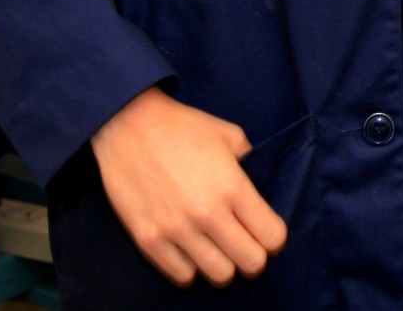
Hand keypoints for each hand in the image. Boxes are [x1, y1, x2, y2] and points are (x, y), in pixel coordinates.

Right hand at [89, 88, 287, 286]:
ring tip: (218, 248)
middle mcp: (208, 214)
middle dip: (255, 257)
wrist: (128, 126)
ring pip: (219, 275)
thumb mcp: (230, 135)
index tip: (266, 231)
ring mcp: (176, 230)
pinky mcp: (148, 240)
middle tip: (245, 244)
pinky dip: (191, 268)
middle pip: (251, 263)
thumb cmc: (182, 127)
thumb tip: (256, 189)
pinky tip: (191, 251)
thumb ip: (250, 163)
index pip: (272, 237)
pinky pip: (181, 276)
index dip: (274, 237)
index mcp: (233, 187)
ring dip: (224, 265)